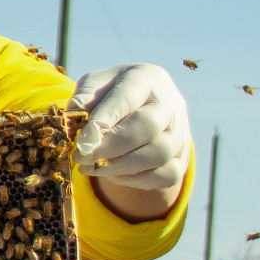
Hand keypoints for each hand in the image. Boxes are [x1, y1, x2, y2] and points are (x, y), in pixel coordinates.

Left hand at [68, 64, 189, 219]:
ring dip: (121, 167)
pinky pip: (168, 175)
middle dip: (111, 147)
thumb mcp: (93, 86)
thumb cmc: (110, 95)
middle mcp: (170, 103)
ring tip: (92, 167)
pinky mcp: (183, 157)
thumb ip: (84, 98)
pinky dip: (138, 180)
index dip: (105, 119)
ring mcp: (181, 131)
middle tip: (82, 157)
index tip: (82, 140)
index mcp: (146, 78)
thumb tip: (76, 115)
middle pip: (148, 126)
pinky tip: (114, 175)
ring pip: (160, 154)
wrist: (139, 108)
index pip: (127, 97)